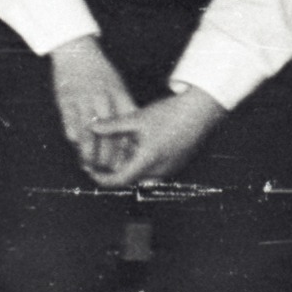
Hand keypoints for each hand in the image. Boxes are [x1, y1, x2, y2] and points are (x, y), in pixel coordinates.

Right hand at [48, 38, 136, 167]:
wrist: (76, 50)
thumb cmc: (99, 71)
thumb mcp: (118, 86)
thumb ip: (124, 109)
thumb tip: (129, 136)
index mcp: (119, 96)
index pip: (126, 129)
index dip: (125, 149)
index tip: (125, 163)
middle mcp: (103, 99)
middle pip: (109, 134)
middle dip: (107, 156)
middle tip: (106, 169)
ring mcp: (83, 99)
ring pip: (89, 132)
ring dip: (88, 151)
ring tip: (89, 164)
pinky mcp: (65, 98)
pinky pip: (70, 121)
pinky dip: (73, 135)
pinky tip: (75, 145)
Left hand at [88, 85, 225, 189]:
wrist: (201, 112)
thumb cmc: (169, 114)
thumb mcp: (137, 118)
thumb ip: (112, 125)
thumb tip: (90, 126)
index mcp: (148, 161)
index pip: (120, 180)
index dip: (102, 178)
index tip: (90, 170)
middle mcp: (160, 170)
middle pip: (129, 177)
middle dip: (111, 169)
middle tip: (94, 158)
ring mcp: (170, 168)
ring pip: (140, 173)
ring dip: (125, 164)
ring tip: (113, 149)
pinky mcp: (176, 163)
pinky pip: (152, 168)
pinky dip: (139, 161)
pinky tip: (132, 145)